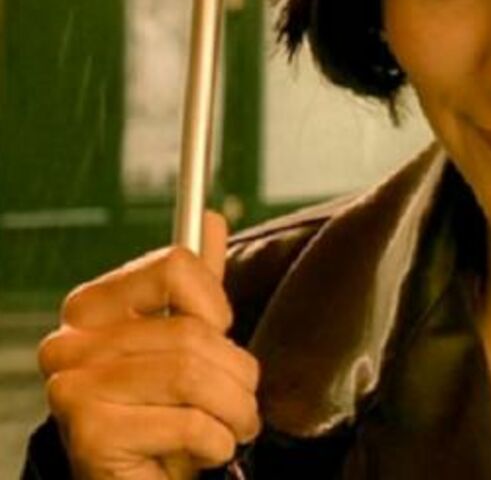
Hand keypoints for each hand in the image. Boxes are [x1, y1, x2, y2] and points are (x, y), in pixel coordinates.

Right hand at [38, 211, 260, 478]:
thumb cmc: (164, 409)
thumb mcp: (184, 343)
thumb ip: (195, 286)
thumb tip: (212, 219)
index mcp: (92, 307)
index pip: (175, 265)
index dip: (216, 304)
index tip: (221, 333)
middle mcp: (69, 342)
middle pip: (194, 331)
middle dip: (237, 374)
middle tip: (240, 401)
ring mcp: (73, 388)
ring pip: (193, 376)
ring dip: (234, 410)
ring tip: (233, 427)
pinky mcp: (89, 434)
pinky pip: (189, 424)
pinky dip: (217, 443)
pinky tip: (206, 451)